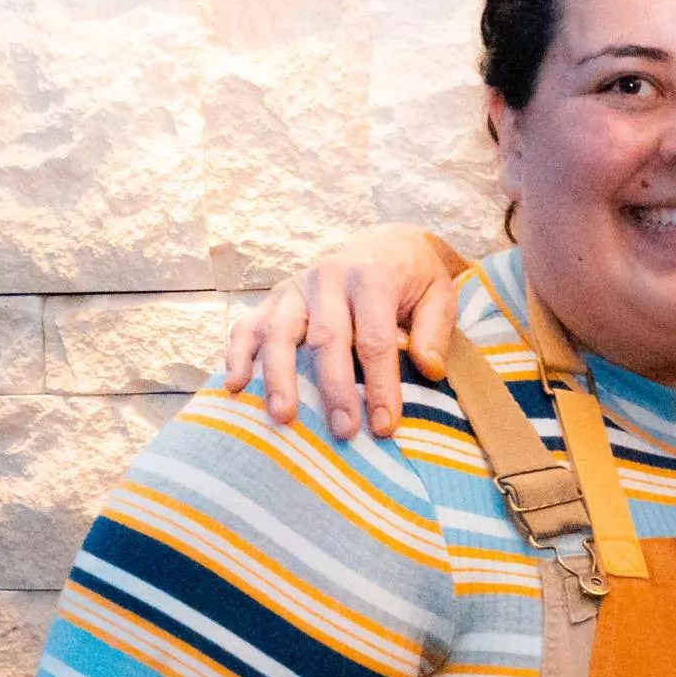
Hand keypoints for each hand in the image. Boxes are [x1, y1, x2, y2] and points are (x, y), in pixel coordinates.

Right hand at [217, 225, 464, 440]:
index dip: (380, 386)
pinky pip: (248, 325)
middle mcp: (328, 278)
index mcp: (371, 277)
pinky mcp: (274, 297)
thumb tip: (429, 370)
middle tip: (342, 432)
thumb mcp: (440, 296)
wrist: (386, 244)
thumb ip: (434, 332)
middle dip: (334, 389)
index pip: (375, 340)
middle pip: (326, 339)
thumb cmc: (414, 279)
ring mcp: (296, 287)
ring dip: (279, 377)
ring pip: (280, 332)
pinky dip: (237, 354)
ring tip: (283, 416)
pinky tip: (235, 386)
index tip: (384, 427)